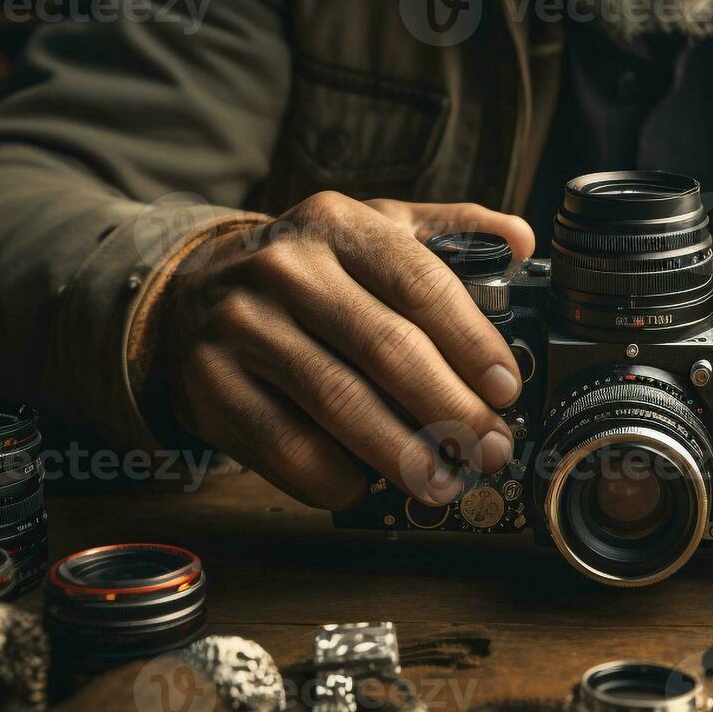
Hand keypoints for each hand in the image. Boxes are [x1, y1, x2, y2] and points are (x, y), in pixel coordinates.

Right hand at [152, 193, 535, 510]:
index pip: (420, 283)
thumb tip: (522, 241)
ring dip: (405, 455)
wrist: (190, 296)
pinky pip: (287, 447)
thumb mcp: (371, 230)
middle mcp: (286, 268)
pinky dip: (337, 478)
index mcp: (338, 225)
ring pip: (340, 403)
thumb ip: (448, 232)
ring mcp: (243, 327)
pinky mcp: (212, 385)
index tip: (507, 388)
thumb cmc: (307, 272)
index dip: (472, 343)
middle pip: (387, 348)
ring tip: (446, 481)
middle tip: (490, 448)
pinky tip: (368, 486)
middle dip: (451, 409)